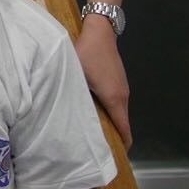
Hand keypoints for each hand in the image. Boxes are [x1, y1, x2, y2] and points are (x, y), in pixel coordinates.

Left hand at [75, 16, 131, 148]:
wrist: (100, 31)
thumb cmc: (87, 54)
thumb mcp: (76, 75)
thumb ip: (74, 94)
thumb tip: (64, 112)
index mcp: (114, 99)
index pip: (124, 129)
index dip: (121, 144)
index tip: (111, 156)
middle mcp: (123, 96)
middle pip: (121, 122)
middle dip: (112, 135)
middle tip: (93, 145)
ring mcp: (123, 88)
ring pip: (118, 111)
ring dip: (109, 121)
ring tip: (91, 129)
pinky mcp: (119, 80)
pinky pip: (116, 101)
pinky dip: (109, 110)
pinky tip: (93, 109)